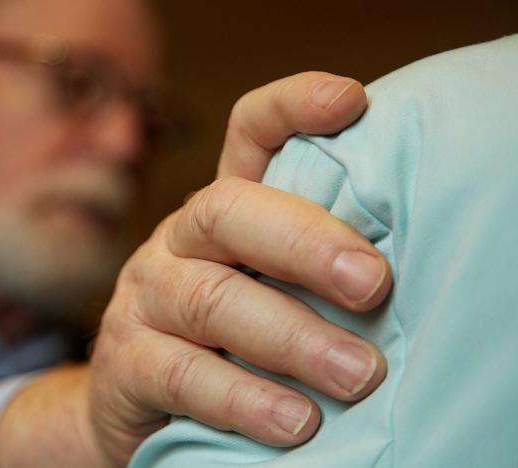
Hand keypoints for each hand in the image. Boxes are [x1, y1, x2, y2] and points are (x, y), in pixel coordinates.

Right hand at [0, 73, 390, 466]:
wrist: (135, 399)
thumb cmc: (221, 338)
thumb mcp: (259, 287)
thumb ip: (304, 270)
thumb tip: (397, 267)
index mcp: (219, 215)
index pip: (247, 136)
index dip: (291, 107)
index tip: (351, 101)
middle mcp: (176, 241)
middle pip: (226, 210)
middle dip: (303, 241)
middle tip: (371, 283)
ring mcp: (144, 298)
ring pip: (211, 300)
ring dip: (291, 336)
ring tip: (356, 373)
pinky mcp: (127, 362)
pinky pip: (181, 374)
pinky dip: (243, 398)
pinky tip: (296, 422)